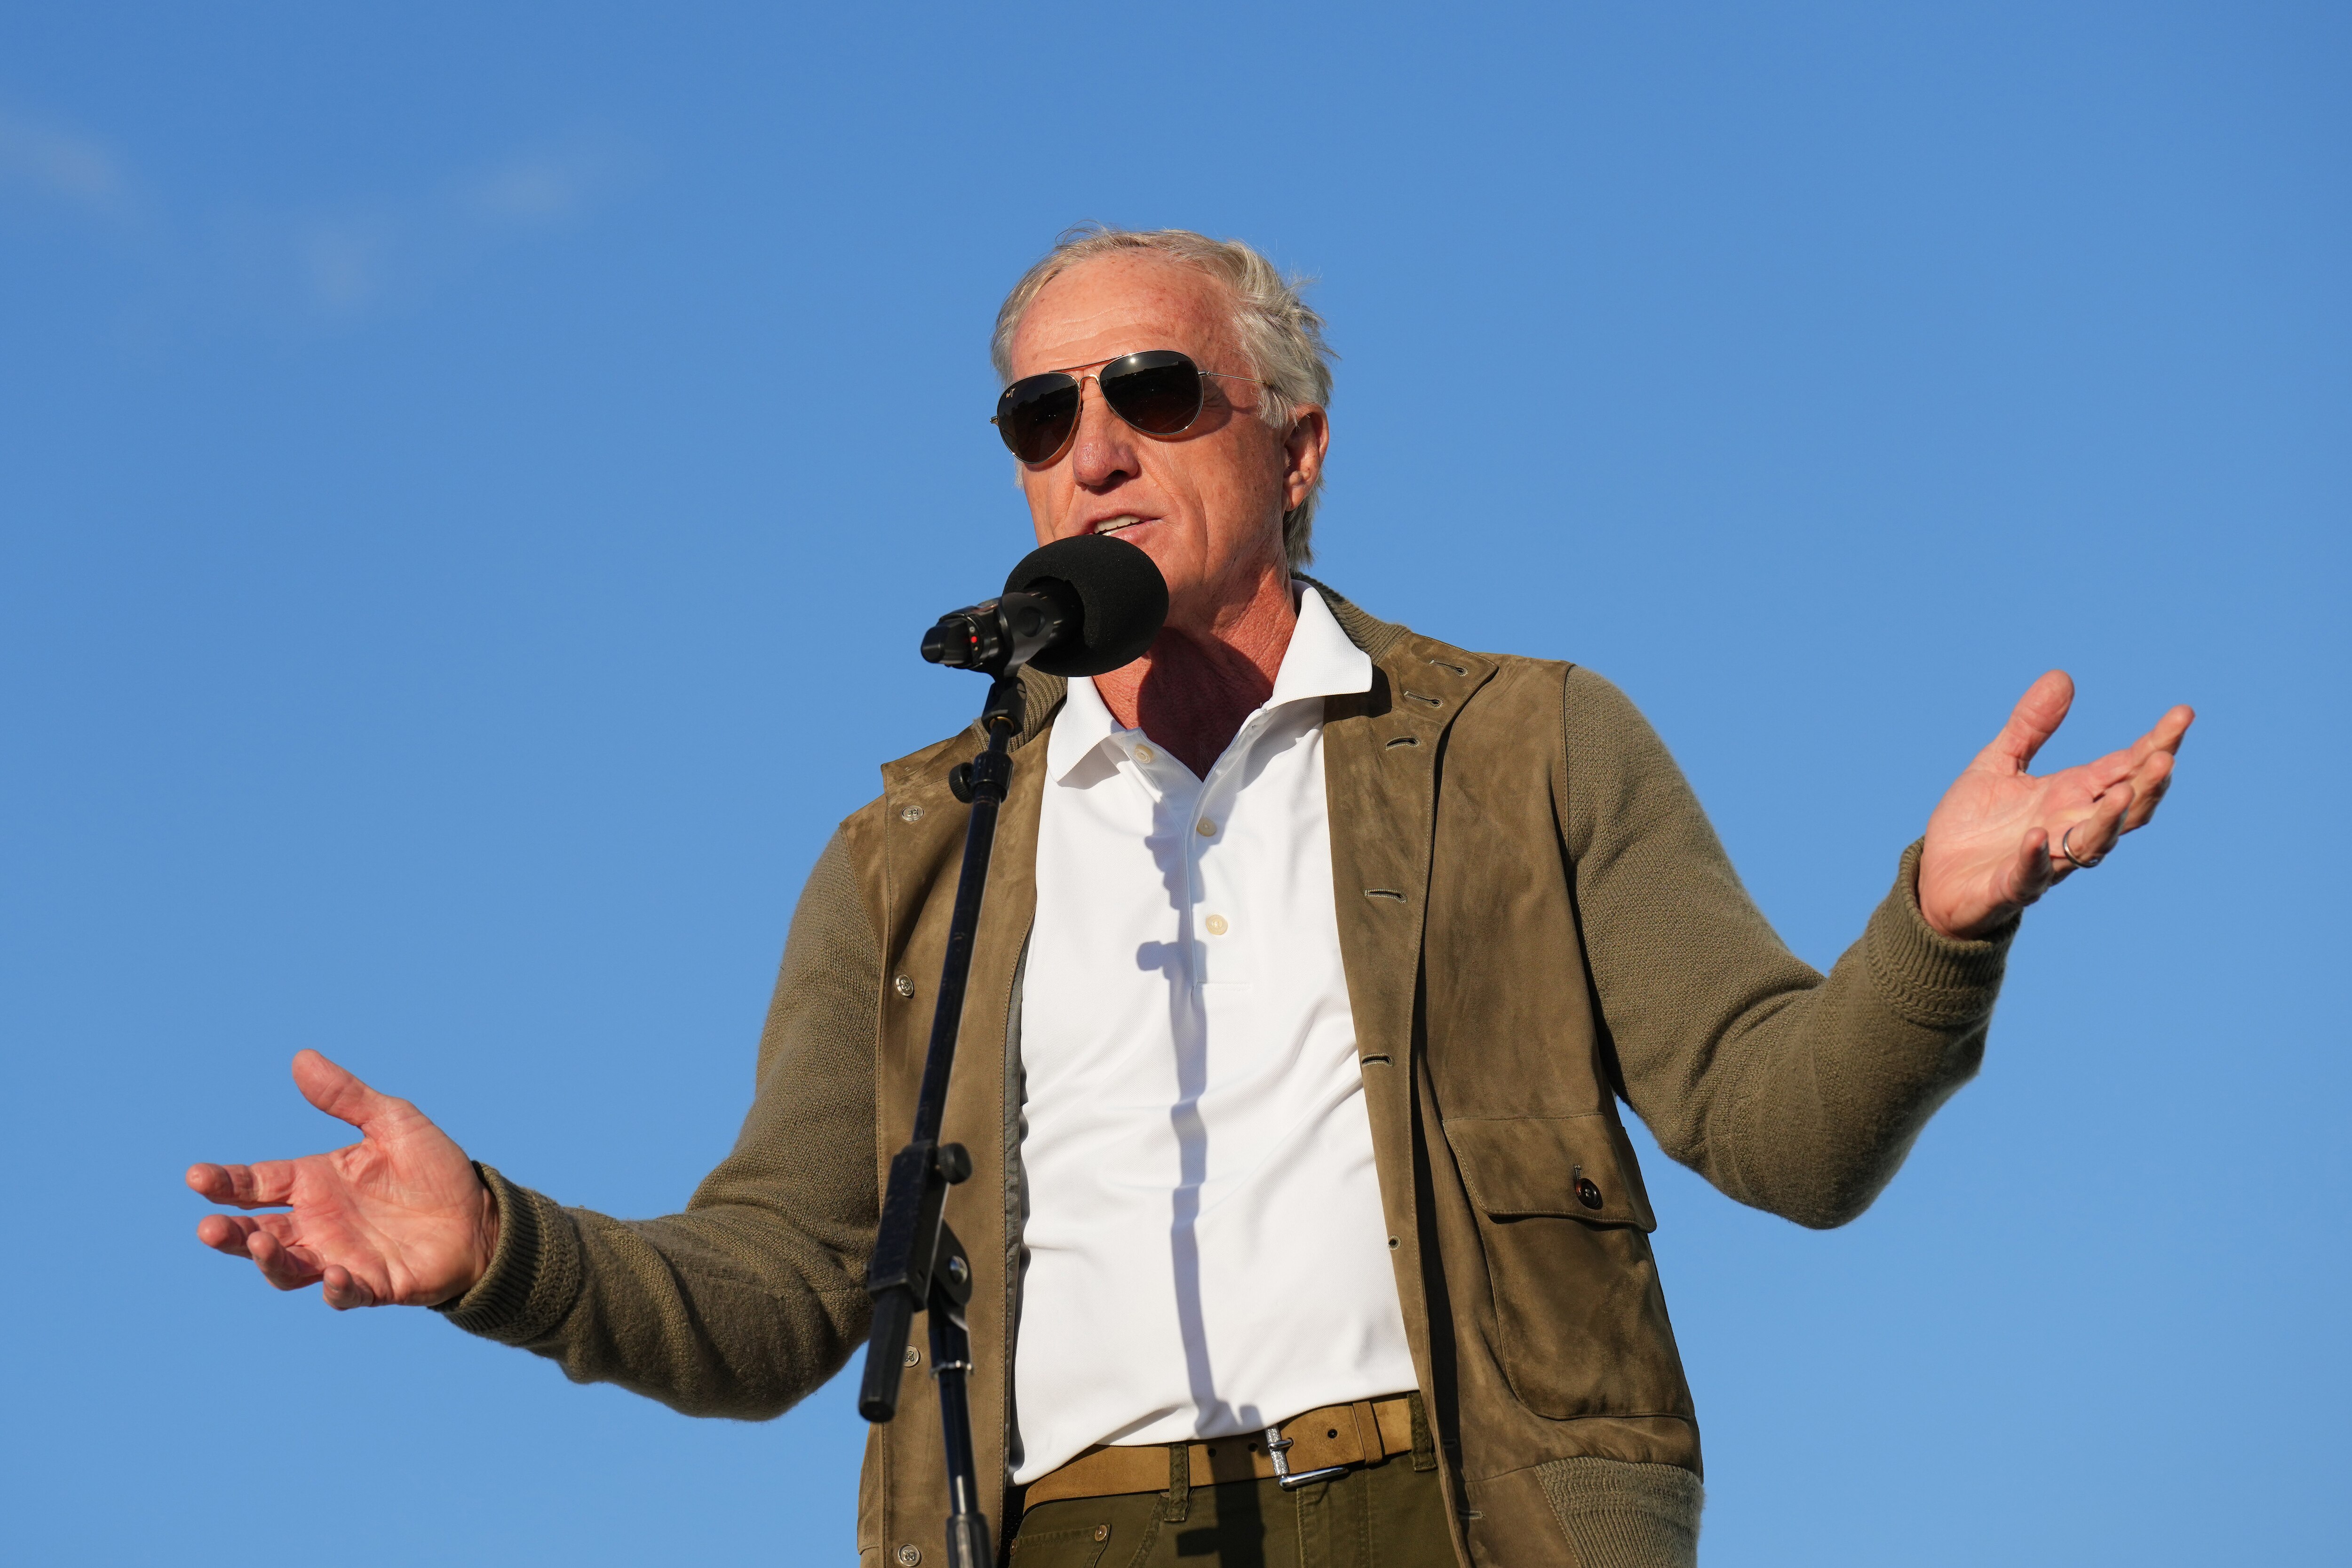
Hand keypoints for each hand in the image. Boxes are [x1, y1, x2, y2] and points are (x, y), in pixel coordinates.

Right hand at [187, 1049, 497, 1309]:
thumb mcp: (393, 1122)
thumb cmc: (433, 1169)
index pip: (259, 1182)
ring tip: (260, 1242)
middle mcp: (319, 1223)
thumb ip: (347, 1097)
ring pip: (288, 1267)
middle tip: (209, 1227)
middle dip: (231, 1233)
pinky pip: (345, 1293)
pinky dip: (336, 1288)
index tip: (196, 1176)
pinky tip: (334, 1274)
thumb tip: (301, 1058)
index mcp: (316, 1182)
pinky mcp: (373, 1284)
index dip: (227, 1181)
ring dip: (270, 1260)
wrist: (481, 1214)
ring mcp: (341, 1256)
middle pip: (259, 1231)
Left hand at [1918, 671, 2192, 940]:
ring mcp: (2047, 858)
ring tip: (2122, 792)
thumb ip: (2030, 726)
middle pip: (2125, 807)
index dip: (2156, 743)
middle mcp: (2069, 826)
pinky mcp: (2013, 885)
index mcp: (2072, 794)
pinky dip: (2036, 855)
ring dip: (2108, 820)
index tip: (2183, 713)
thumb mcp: (1999, 763)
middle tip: (2167, 757)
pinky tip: (2037, 834)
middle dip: (2149, 784)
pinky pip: (2030, 873)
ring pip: (2092, 843)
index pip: (2126, 767)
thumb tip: (2062, 676)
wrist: (1936, 877)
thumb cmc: (1975, 823)